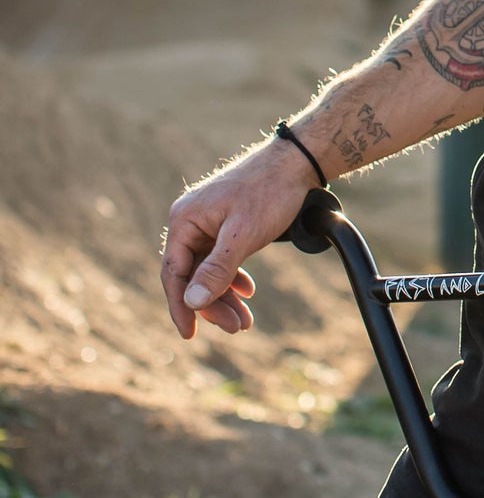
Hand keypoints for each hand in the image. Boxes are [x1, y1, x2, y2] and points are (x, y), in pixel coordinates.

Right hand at [160, 143, 308, 338]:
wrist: (297, 163)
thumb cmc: (269, 193)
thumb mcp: (243, 235)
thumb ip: (217, 269)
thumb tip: (192, 302)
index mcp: (184, 220)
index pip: (173, 273)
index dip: (180, 306)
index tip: (190, 334)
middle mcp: (190, 222)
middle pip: (192, 274)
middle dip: (213, 304)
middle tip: (237, 327)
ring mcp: (207, 223)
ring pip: (209, 269)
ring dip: (225, 295)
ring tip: (246, 320)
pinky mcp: (225, 224)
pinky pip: (221, 258)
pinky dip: (233, 277)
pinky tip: (247, 291)